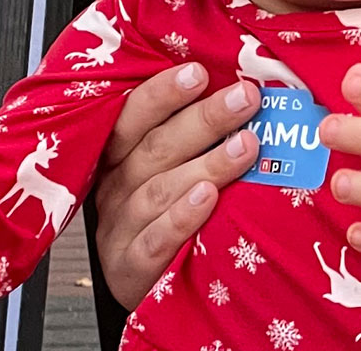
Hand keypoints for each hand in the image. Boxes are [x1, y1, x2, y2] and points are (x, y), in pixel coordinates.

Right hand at [92, 63, 260, 308]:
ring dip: (207, 164)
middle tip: (246, 99)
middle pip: (155, 148)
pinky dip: (181, 218)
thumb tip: (240, 91)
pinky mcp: (128, 268)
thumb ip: (191, 137)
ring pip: (160, 190)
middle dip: (204, 119)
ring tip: (245, 146)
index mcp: (120, 158)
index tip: (199, 72)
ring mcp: (119, 229)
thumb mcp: (169, 171)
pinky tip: (208, 199)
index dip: (163, 93)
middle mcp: (115, 188)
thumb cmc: (164, 217)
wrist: (145, 288)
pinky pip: (154, 240)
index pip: (132, 117)